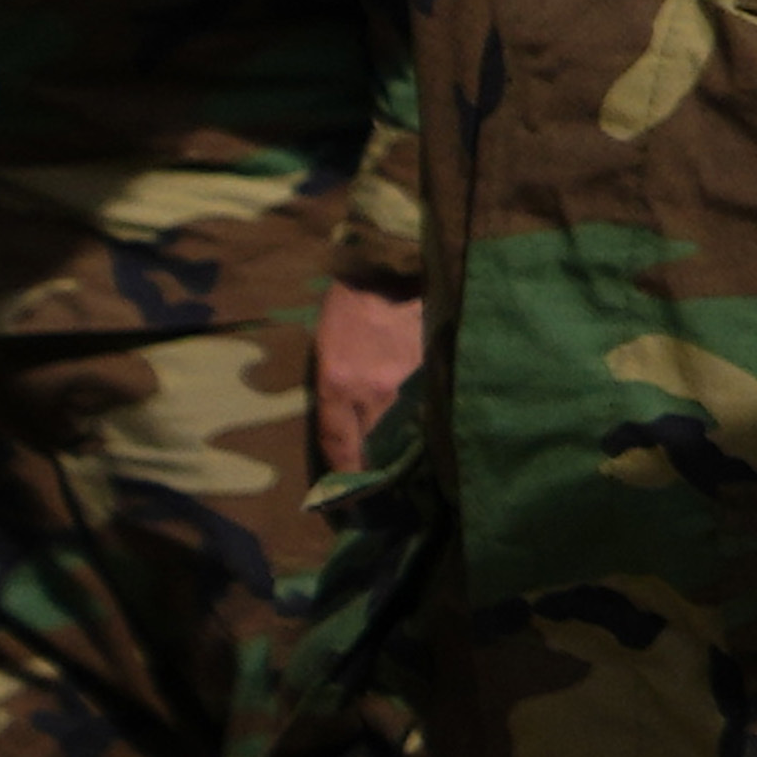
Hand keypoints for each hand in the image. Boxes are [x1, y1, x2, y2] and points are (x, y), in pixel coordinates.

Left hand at [314, 273, 425, 459]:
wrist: (392, 268)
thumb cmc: (349, 301)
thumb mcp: (325, 345)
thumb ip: (333, 382)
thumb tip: (344, 413)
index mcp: (338, 386)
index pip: (337, 440)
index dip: (340, 469)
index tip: (343, 488)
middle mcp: (372, 392)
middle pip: (370, 436)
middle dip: (370, 453)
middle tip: (373, 466)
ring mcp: (406, 383)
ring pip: (399, 419)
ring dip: (396, 429)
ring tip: (399, 437)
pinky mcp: (432, 370)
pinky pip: (424, 398)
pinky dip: (420, 406)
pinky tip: (423, 406)